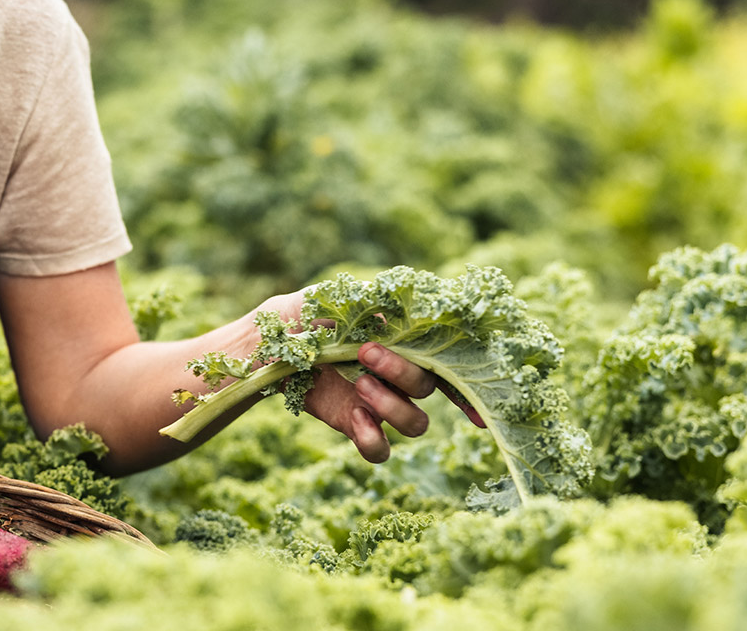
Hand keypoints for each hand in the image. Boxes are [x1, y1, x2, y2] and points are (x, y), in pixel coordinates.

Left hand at [260, 292, 484, 463]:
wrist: (266, 343)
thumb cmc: (306, 313)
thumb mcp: (338, 297)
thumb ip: (374, 301)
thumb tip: (406, 300)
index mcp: (402, 343)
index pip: (447, 364)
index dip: (468, 384)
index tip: (480, 403)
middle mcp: (398, 377)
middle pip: (428, 387)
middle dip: (401, 371)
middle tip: (364, 352)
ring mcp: (378, 404)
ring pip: (415, 422)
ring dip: (393, 406)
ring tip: (359, 385)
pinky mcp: (354, 425)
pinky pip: (379, 449)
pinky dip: (374, 440)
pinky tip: (354, 418)